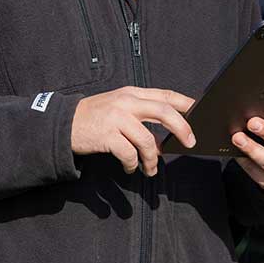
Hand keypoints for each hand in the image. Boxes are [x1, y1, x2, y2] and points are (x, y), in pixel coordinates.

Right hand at [71, 87, 194, 175]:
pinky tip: (130, 168)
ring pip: (148, 140)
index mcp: (132, 93)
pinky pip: (129, 154)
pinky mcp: (107, 135)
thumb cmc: (96, 117)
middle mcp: (126, 102)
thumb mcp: (119, 108)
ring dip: (153, 159)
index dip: (185, 103)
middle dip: (182, 128)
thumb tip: (166, 138)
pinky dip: (133, 164)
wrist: (63, 124)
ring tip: (151, 168)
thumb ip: (142, 117)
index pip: (165, 95)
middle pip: (164, 112)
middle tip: (190, 143)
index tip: (200, 112)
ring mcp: (116, 118)